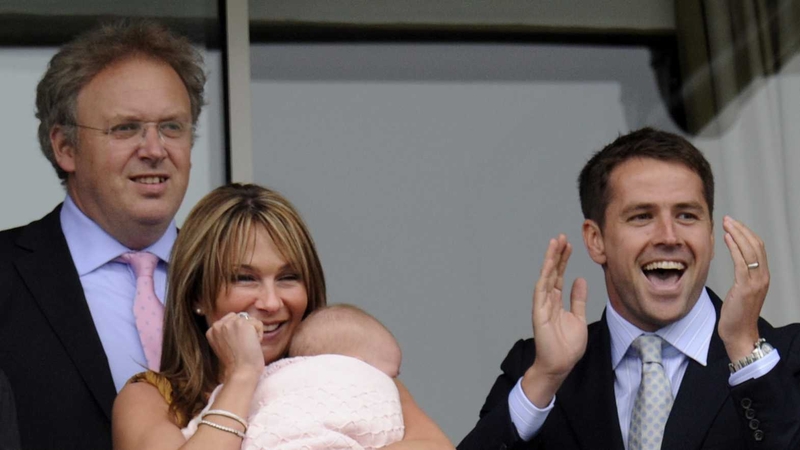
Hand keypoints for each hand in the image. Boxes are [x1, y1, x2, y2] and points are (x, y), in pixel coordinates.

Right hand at [206, 312, 264, 381]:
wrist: (241, 372)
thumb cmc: (237, 363)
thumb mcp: (224, 345)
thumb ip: (226, 332)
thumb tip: (238, 321)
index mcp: (211, 331)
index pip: (230, 320)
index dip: (238, 333)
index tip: (235, 347)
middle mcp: (217, 325)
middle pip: (239, 317)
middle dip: (245, 330)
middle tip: (242, 346)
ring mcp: (229, 323)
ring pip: (249, 319)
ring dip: (253, 332)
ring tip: (247, 346)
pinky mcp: (241, 323)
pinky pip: (258, 323)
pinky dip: (259, 334)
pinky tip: (252, 345)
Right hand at [522, 235, 587, 406]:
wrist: (560, 365)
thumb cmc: (567, 346)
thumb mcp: (578, 318)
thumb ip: (578, 299)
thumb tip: (579, 280)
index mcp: (556, 302)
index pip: (559, 276)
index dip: (563, 260)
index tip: (568, 244)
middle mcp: (548, 300)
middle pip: (552, 272)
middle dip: (556, 255)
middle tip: (561, 237)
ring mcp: (542, 306)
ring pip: (546, 277)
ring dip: (550, 261)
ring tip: (555, 244)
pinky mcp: (539, 313)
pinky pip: (541, 292)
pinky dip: (544, 278)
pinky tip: (548, 266)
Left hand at [718, 216, 769, 360]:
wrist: (739, 333)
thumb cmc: (736, 314)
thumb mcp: (740, 290)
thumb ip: (741, 275)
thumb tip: (733, 258)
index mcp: (762, 276)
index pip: (758, 248)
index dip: (747, 234)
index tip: (734, 224)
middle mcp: (763, 277)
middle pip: (756, 246)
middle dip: (742, 230)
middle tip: (729, 219)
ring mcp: (756, 282)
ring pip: (750, 251)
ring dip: (737, 234)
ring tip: (726, 224)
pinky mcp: (746, 287)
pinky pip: (741, 262)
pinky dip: (734, 248)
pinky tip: (726, 238)